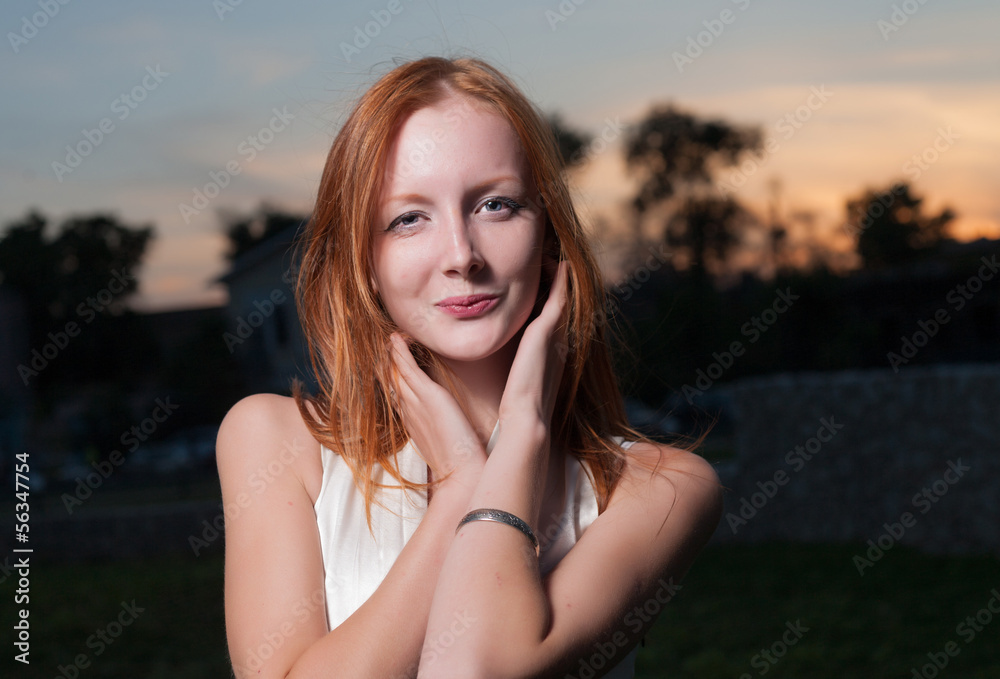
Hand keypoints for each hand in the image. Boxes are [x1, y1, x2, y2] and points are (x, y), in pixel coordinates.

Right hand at [389, 333, 485, 482]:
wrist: (462, 474)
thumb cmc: (457, 465)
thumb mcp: (443, 445)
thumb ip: (438, 433)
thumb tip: (440, 427)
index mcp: (412, 422)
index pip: (397, 395)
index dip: (392, 379)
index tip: (388, 366)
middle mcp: (409, 411)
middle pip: (392, 382)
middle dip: (387, 364)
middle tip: (384, 346)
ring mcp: (416, 403)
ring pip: (397, 373)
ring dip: (393, 354)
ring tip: (389, 338)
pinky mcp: (428, 396)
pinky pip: (409, 369)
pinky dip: (401, 353)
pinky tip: (396, 339)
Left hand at [497, 259, 569, 430]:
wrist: (523, 420)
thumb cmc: (513, 409)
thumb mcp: (513, 384)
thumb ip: (508, 372)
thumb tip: (486, 368)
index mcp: (547, 357)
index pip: (548, 323)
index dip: (545, 303)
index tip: (537, 287)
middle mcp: (556, 345)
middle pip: (558, 308)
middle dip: (555, 287)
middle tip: (548, 263)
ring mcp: (556, 337)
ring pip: (561, 299)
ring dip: (557, 280)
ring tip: (550, 259)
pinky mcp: (549, 332)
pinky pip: (559, 299)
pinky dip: (560, 282)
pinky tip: (558, 264)